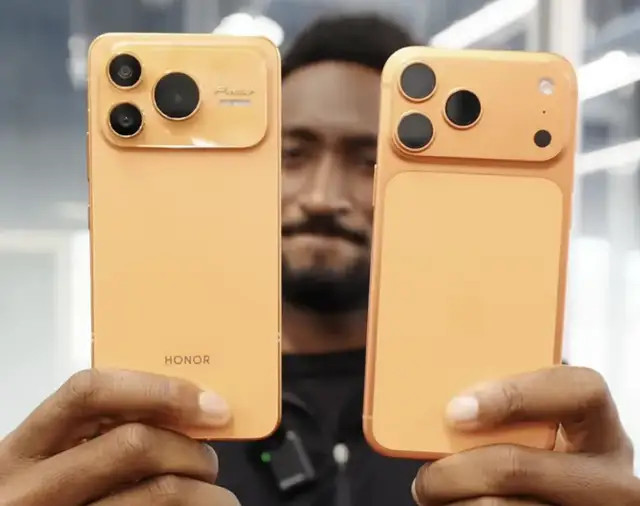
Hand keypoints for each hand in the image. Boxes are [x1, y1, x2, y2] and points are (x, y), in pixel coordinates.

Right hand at [0, 369, 238, 504]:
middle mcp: (31, 489)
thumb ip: (96, 434)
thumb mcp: (51, 464)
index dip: (156, 389)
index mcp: (22, 450)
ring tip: (213, 494)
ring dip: (203, 488)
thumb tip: (184, 412)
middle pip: (133, 444)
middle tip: (209, 460)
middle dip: (189, 447)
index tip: (207, 402)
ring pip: (158, 491)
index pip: (88, 394)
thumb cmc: (47, 501)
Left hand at [412, 366, 639, 504]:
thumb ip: (509, 409)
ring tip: (434, 494)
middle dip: (457, 470)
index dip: (514, 395)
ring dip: (456, 501)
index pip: (576, 391)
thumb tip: (442, 400)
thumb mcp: (543, 426)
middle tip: (427, 475)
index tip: (457, 411)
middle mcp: (608, 476)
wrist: (571, 501)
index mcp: (598, 425)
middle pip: (519, 466)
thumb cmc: (542, 452)